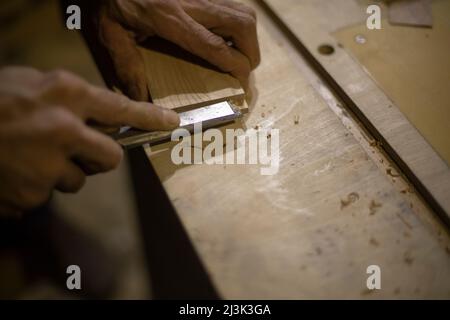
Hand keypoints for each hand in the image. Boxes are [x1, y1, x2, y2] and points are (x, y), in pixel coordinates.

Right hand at [0, 66, 178, 214]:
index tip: (171, 123)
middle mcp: (63, 130)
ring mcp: (47, 166)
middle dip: (100, 159)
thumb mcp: (31, 84)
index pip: (122, 109)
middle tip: (80, 151)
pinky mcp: (31, 195)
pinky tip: (12, 170)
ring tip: (27, 156)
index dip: (150, 118)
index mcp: (64, 95)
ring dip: (59, 172)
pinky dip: (33, 186)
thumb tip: (101, 114)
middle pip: (111, 159)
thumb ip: (68, 98)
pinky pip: (45, 195)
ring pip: (76, 180)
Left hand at [89, 0, 259, 100]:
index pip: (215, 45)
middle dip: (251, 51)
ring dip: (248, 36)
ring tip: (239, 53)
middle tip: (243, 68)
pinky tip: (225, 35)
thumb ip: (127, 65)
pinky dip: (237, 23)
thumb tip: (140, 98)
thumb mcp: (110, 33)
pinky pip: (232, 3)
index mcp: (170, 19)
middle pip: (242, 23)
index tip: (243, 81)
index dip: (236, 65)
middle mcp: (192, 3)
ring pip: (243, 10)